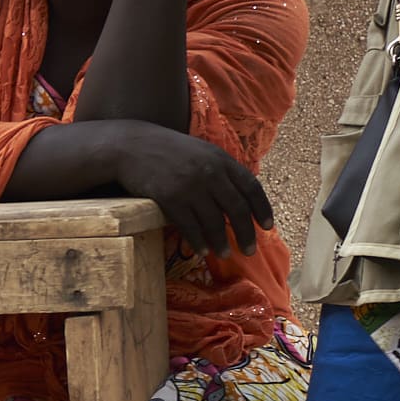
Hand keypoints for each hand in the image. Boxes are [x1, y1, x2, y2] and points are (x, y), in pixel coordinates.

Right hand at [79, 119, 274, 264]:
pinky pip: (190, 226)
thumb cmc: (167, 151)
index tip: (268, 227)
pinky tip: (203, 251)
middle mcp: (210, 173)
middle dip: (246, 233)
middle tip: (249, 251)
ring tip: (225, 254)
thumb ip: (219, 169)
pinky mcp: (170, 198)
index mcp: (221, 159)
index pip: (251, 186)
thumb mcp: (200, 152)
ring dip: (222, 242)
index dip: (262, 209)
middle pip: (237, 209)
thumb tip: (237, 195)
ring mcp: (190, 186)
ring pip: (215, 221)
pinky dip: (199, 241)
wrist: (132, 146)